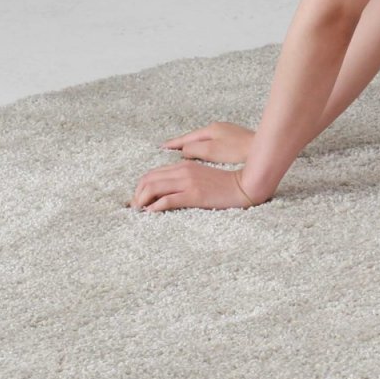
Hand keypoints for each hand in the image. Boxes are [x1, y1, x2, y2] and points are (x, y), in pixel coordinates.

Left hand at [130, 157, 258, 210]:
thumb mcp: (202, 175)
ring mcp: (188, 182)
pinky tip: (151, 213)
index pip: (152, 173)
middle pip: (148, 179)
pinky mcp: (193, 194)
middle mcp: (182, 171)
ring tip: (140, 211)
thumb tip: (168, 190)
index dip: (140, 186)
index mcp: (184, 165)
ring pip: (153, 188)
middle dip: (137, 194)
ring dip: (142, 200)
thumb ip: (185, 177)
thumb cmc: (225, 183)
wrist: (244, 185)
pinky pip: (167, 200)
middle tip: (135, 207)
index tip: (139, 199)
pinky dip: (155, 207)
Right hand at [161, 120, 254, 163]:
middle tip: (169, 150)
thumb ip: (194, 149)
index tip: (162, 147)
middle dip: (182, 144)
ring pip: (204, 141)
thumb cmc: (237, 150)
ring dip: (194, 147)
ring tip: (185, 153)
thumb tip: (182, 151)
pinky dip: (206, 149)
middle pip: (195, 138)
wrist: (261, 148)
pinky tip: (207, 155)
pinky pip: (214, 144)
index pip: (186, 138)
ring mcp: (227, 133)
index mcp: (210, 130)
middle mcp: (217, 129)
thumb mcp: (211, 150)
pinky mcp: (235, 140)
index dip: (173, 144)